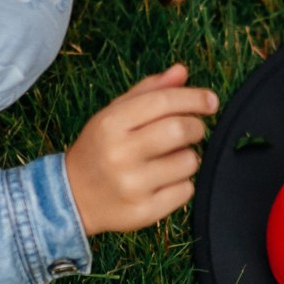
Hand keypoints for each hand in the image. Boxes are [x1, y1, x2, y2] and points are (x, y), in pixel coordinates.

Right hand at [64, 64, 217, 235]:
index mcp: (111, 124)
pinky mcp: (145, 212)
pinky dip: (183, 183)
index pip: (164, 102)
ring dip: (189, 157)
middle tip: (191, 130)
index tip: (210, 101)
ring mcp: (132, 185)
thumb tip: (181, 71)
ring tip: (170, 159)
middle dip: (196, 127)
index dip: (194, 98)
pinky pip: (186, 190)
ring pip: (189, 162)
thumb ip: (149, 91)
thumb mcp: (114, 114)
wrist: (73, 197)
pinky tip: (163, 181)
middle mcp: (120, 154)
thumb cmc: (101, 149)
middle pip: (181, 130)